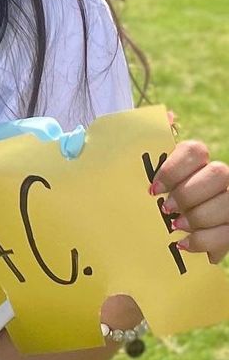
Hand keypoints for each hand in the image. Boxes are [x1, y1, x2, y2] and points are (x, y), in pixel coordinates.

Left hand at [151, 139, 228, 263]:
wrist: (158, 230)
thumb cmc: (147, 197)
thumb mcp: (139, 173)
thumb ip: (150, 146)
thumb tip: (169, 116)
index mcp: (192, 160)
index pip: (195, 150)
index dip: (175, 168)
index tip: (153, 188)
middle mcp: (216, 177)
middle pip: (218, 174)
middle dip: (190, 193)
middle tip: (166, 208)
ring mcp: (227, 201)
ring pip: (227, 202)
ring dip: (199, 217)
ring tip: (175, 227)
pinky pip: (228, 233)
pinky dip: (205, 241)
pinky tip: (185, 244)